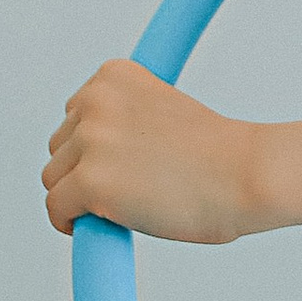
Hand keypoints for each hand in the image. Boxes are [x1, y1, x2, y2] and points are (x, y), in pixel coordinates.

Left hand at [43, 59, 258, 240]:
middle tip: (128, 189)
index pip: (77, 113)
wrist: (247, 175)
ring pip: (54, 179)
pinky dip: (70, 222)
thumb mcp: (163, 109)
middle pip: (60, 147)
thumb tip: (93, 157)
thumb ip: (124, 119)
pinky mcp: (89, 182)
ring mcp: (91, 142)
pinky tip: (101, 225)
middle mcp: (95, 101)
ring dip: (79, 196)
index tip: (122, 162)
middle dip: (85, 169)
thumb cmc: (221, 153)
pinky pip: (56, 208)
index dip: (97, 145)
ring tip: (123, 207)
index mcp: (114, 75)